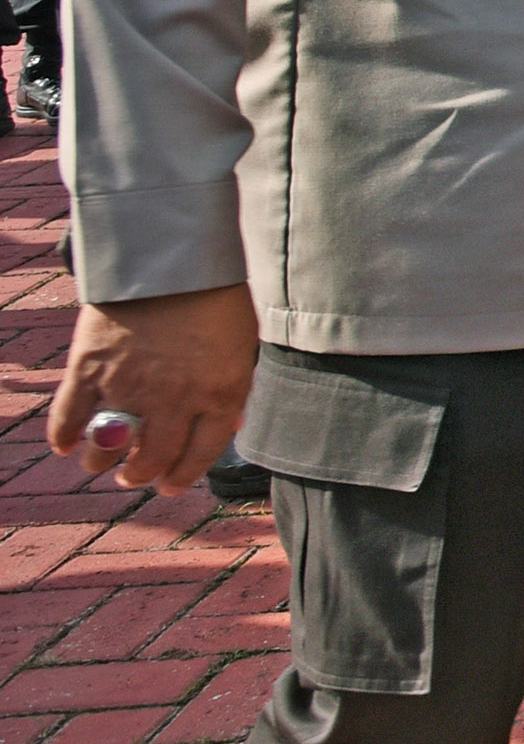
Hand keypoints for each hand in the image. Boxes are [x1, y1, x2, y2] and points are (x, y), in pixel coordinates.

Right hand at [53, 286, 257, 489]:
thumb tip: (227, 425)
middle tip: (132, 477)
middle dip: (140, 474)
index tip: (169, 486)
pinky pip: (70, 417)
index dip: (183, 475)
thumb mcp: (241, 347)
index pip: (202, 454)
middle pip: (154, 457)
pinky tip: (63, 447)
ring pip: (109, 446)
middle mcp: (176, 399)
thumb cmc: (215, 297)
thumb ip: (231, 388)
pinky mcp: (90, 369)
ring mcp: (130, 386)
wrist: (171, 257)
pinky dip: (63, 436)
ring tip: (100, 465)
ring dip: (102, 462)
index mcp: (221, 394)